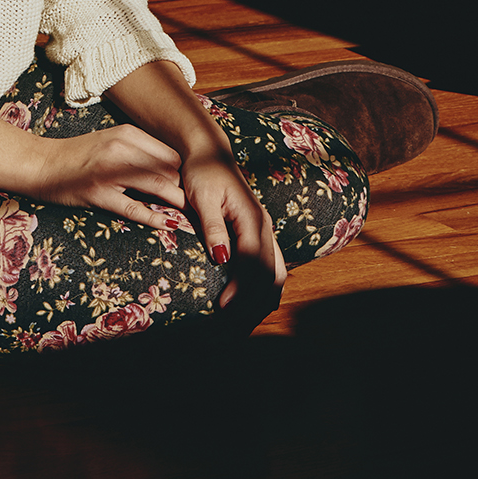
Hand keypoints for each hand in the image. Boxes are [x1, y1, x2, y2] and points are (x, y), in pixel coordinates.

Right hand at [28, 124, 187, 223]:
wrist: (41, 163)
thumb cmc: (78, 155)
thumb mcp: (110, 142)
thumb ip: (139, 152)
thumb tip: (172, 171)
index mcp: (127, 134)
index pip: (171, 155)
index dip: (188, 174)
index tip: (197, 189)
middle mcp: (121, 149)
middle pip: (168, 171)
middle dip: (187, 191)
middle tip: (202, 208)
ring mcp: (110, 172)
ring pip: (156, 187)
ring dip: (177, 204)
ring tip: (192, 218)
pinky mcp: (99, 194)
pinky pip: (133, 208)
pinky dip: (153, 217)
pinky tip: (166, 225)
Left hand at [179, 147, 286, 325]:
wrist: (210, 153)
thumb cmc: (202, 172)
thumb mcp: (202, 197)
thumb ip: (213, 227)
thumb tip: (221, 258)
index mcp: (252, 218)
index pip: (252, 262)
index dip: (240, 288)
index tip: (222, 308)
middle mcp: (264, 226)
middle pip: (269, 274)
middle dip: (252, 302)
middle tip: (230, 326)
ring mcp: (265, 231)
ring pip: (275, 274)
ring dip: (261, 300)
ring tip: (241, 323)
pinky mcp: (259, 234)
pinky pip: (270, 267)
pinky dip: (263, 289)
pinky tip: (249, 304)